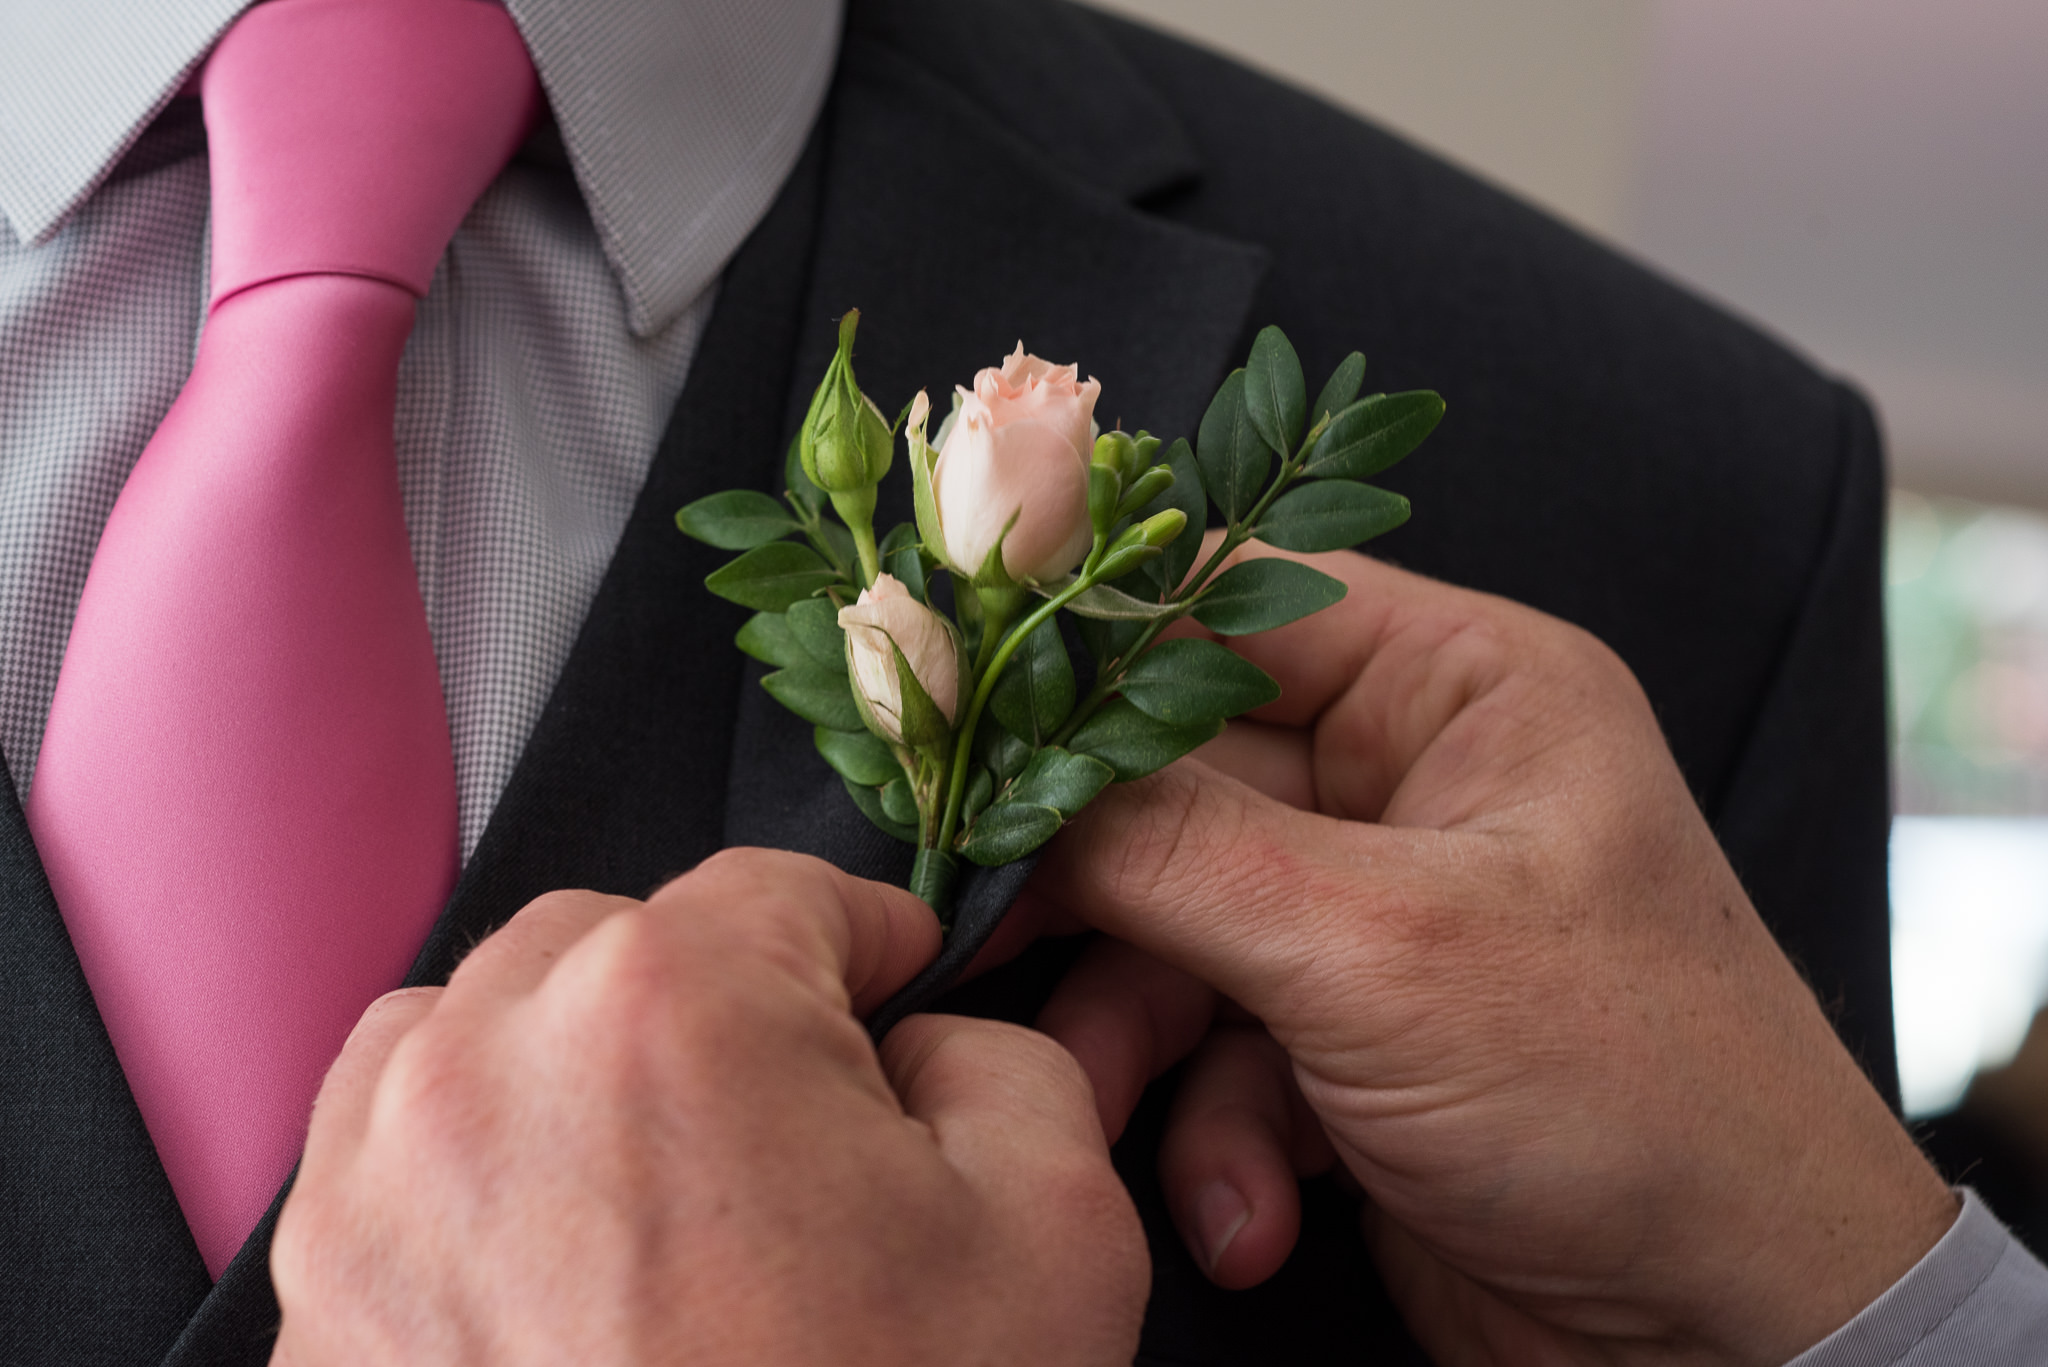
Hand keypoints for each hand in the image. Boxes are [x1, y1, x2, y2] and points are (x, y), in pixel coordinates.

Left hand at [269, 850, 1146, 1366]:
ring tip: (667, 1187)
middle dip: (720, 1004)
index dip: (866, 942)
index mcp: (674, 1001)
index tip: (890, 994)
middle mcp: (491, 1058)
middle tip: (795, 1128)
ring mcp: (376, 1181)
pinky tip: (567, 1261)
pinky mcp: (317, 1298)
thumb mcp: (1056, 1227)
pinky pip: (393, 1154)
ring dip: (580, 1066)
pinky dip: (480, 1166)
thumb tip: (923, 1042)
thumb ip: (1004, 1058)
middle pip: (624, 940)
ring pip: (490, 1026)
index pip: (784, 888)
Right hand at [1024, 545, 1954, 1366]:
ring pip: (1171, 930)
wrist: (1732, 1334)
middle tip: (986, 934)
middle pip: (1174, 783)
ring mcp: (1373, 920)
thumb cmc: (1636, 1097)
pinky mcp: (1346, 1043)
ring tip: (1116, 1119)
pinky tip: (1256, 1210)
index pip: (1235, 607)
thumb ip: (1173, 848)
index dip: (1091, 649)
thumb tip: (1013, 776)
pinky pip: (1216, 1050)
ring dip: (1139, 1043)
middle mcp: (1411, 787)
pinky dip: (1213, 1136)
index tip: (963, 701)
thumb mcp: (1380, 948)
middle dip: (1091, 889)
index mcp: (1462, 693)